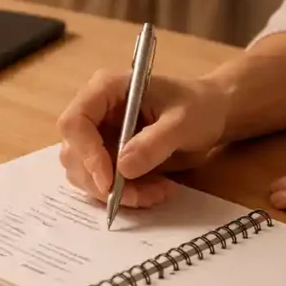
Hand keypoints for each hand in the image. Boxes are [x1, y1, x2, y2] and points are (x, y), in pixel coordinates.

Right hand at [56, 69, 228, 206]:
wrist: (211, 114)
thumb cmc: (198, 107)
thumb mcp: (183, 121)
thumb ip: (154, 143)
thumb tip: (123, 168)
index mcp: (106, 89)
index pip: (75, 122)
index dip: (86, 153)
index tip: (109, 181)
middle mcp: (95, 112)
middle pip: (74, 153)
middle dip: (103, 182)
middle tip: (141, 196)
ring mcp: (98, 136)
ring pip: (85, 174)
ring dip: (117, 192)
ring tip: (158, 191)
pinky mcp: (107, 157)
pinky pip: (102, 184)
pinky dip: (126, 194)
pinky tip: (156, 190)